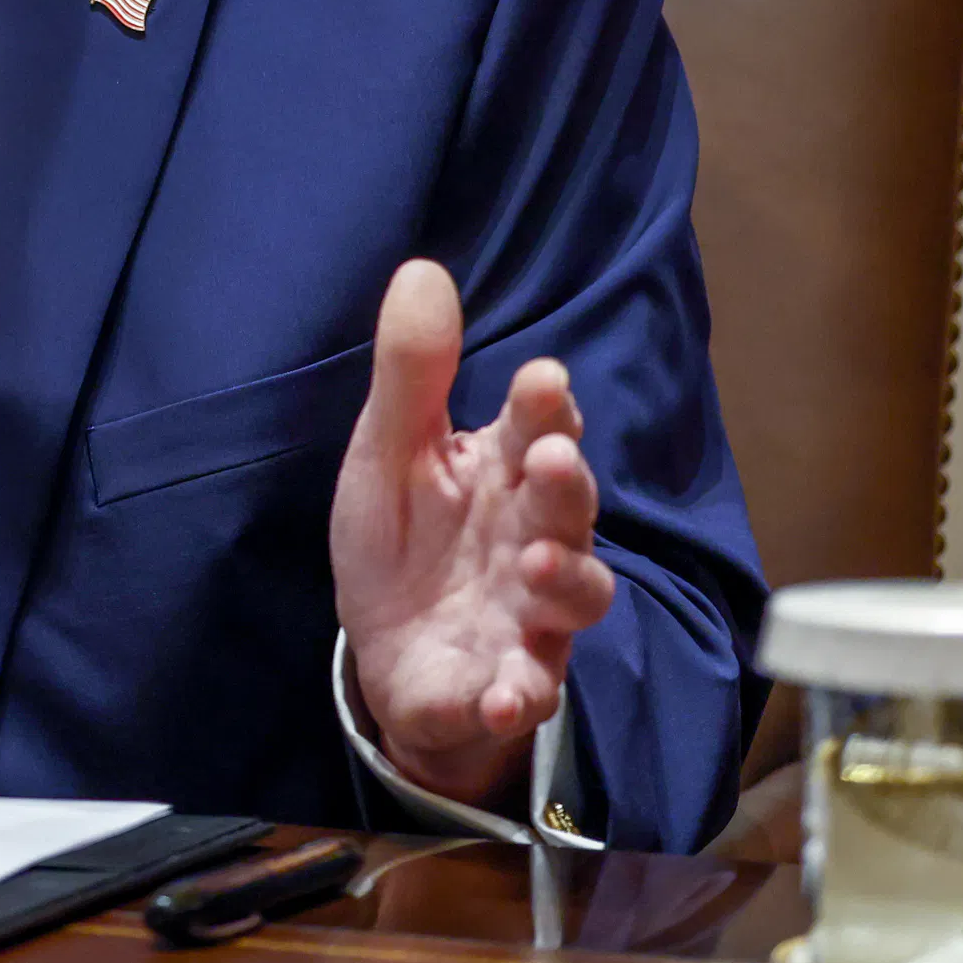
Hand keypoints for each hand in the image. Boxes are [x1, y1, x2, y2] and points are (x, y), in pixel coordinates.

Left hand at [328, 259, 617, 807]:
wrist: (392, 656)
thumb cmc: (402, 542)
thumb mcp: (388, 452)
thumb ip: (411, 373)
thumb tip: (422, 269)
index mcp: (500, 473)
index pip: (536, 428)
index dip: (545, 408)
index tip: (542, 380)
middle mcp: (532, 538)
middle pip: (569, 506)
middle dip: (567, 484)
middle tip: (548, 460)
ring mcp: (528, 615)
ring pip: (574, 597)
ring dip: (564, 580)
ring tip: (536, 562)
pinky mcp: (505, 682)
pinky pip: (526, 691)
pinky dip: (518, 693)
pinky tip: (502, 692)